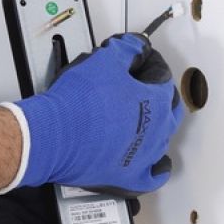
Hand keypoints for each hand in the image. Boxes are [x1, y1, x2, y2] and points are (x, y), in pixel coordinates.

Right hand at [10, 33, 183, 197]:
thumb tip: (136, 46)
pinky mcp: (129, 177)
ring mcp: (145, 157)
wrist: (54, 136)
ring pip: (162, 140)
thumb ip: (127, 49)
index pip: (163, 77)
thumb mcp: (103, 60)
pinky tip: (155, 163)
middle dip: (159, 94)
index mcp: (155, 102)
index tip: (139, 59)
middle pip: (170, 109)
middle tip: (142, 86)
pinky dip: (157, 169)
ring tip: (141, 118)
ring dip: (156, 127)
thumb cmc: (77, 103)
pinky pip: (153, 176)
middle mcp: (157, 131)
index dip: (150, 63)